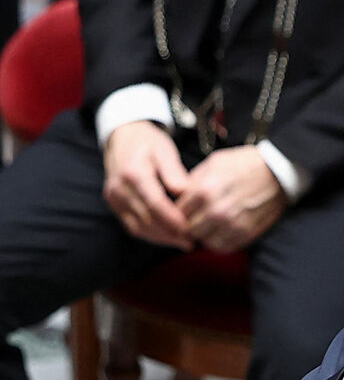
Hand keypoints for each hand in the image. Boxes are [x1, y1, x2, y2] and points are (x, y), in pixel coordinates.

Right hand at [102, 120, 192, 249]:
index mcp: (133, 173)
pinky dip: (151, 235)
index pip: (155, 204)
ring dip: (162, 238)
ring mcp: (114, 198)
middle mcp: (119, 188)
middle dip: (170, 234)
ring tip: (184, 242)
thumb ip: (175, 172)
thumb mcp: (165, 150)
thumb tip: (186, 193)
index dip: (173, 219)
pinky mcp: (114, 204)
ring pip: (138, 227)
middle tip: (192, 241)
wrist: (123, 136)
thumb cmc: (149, 142)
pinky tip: (169, 237)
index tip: (191, 228)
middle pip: (146, 219)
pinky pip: (132, 226)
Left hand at [176, 146, 286, 251]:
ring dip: (205, 235)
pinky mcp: (247, 233)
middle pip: (189, 230)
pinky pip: (224, 247)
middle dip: (190, 224)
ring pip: (205, 242)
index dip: (179, 210)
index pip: (177, 212)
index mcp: (205, 190)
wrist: (278, 172)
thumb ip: (192, 180)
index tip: (185, 208)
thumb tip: (178, 196)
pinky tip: (222, 231)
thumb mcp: (214, 162)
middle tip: (196, 218)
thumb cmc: (245, 164)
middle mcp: (217, 210)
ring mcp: (233, 224)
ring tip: (209, 226)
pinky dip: (220, 242)